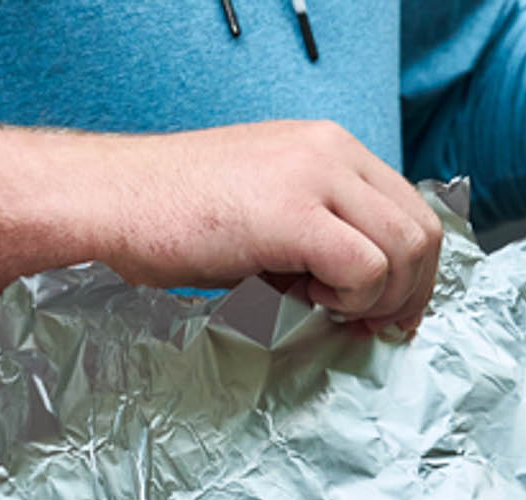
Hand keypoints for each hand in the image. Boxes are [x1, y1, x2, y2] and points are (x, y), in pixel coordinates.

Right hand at [88, 121, 444, 336]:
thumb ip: (329, 235)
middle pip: (421, 233)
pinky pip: (366, 268)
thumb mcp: (272, 213)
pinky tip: (301, 294)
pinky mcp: (293, 211)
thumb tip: (379, 294)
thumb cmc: (175, 217)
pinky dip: (348, 298)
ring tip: (320, 301)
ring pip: (404, 251)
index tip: (391, 313)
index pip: (413, 211)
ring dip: (376, 298)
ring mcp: (315, 175)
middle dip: (409, 294)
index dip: (415, 274)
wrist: (104, 201)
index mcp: (330, 146)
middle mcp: (331, 149)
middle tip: (371, 326)